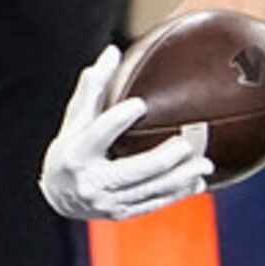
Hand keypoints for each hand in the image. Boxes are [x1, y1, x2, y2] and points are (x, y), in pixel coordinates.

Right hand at [39, 45, 211, 221]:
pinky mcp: (122, 214)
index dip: (118, 119)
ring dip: (181, 178)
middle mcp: (91, 182)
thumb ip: (93, 88)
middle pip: (135, 170)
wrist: (59, 195)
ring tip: (205, 162)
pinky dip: (178, 194)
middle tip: (189, 143)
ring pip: (150, 190)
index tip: (141, 104)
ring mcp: (108, 202)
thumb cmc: (71, 146)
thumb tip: (112, 51)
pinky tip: (198, 181)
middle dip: (165, 158)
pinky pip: (154, 203)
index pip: (99, 134)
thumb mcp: (75, 119)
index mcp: (76, 154)